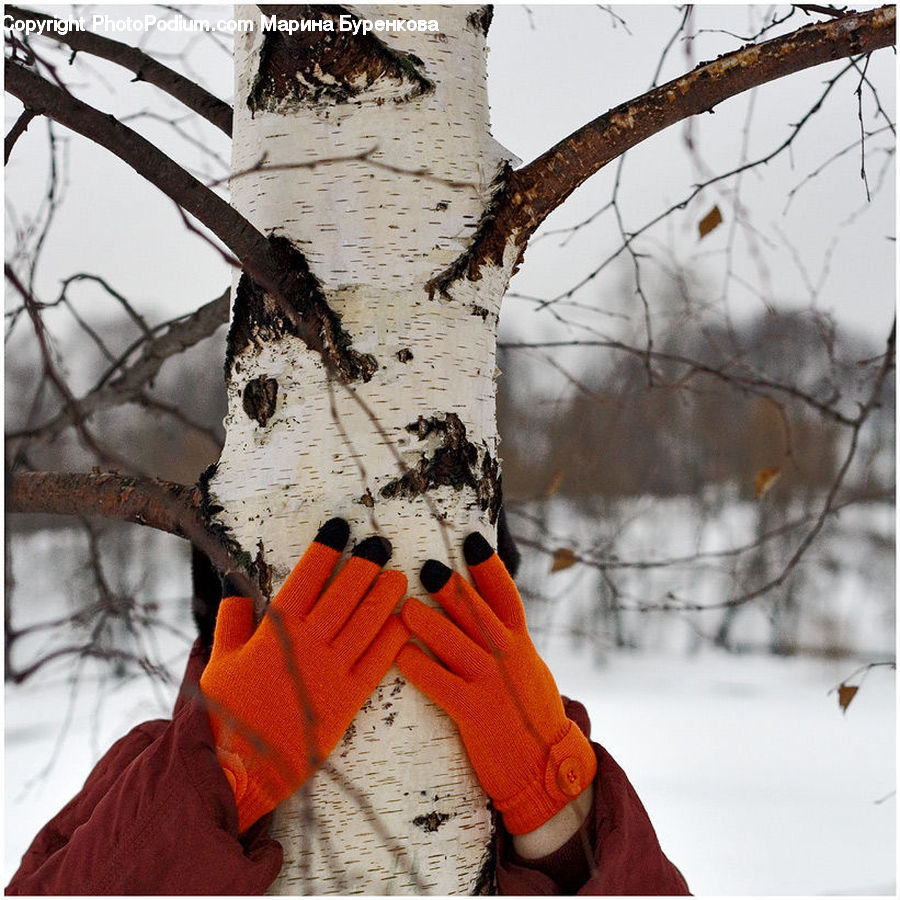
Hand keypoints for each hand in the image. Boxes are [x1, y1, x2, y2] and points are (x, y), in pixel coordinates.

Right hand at [200, 518, 408, 831]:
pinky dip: (394, 637)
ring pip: (367, 620)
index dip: (326, 547)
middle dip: (365, 562)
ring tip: (397, 573)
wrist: (239, 769)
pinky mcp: (347, 699)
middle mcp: (307, 643)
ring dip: (385, 593)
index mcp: (275, 629)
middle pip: (345, 591)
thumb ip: (231, 620)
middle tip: (381, 543)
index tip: (340, 526)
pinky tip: (405, 618)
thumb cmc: (225, 713)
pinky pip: (378, 660)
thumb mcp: (218, 660)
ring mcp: (330, 670)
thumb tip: (234, 586)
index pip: (307, 575)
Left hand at [397, 533, 595, 834]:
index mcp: (520, 644)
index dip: (489, 567)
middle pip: (478, 613)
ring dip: (428, 623)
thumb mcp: (525, 669)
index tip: (471, 540)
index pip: (506, 597)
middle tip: (428, 566)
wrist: (544, 770)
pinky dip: (419, 666)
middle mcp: (508, 658)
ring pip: (456, 644)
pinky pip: (441, 684)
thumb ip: (503, 640)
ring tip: (403, 606)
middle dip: (453, 589)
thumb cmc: (527, 715)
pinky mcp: (474, 713)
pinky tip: (399, 654)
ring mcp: (492, 685)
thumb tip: (477, 606)